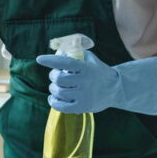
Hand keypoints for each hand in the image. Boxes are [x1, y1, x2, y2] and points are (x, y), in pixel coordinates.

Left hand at [35, 50, 156, 115]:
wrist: (117, 89)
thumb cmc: (99, 71)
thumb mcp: (91, 59)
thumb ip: (76, 53)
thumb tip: (60, 50)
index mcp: (86, 68)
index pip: (65, 63)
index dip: (51, 60)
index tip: (39, 59)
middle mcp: (85, 81)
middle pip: (59, 79)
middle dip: (53, 76)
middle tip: (55, 76)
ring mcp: (84, 95)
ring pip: (59, 92)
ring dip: (53, 88)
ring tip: (56, 87)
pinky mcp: (82, 107)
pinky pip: (62, 106)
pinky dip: (54, 102)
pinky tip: (53, 98)